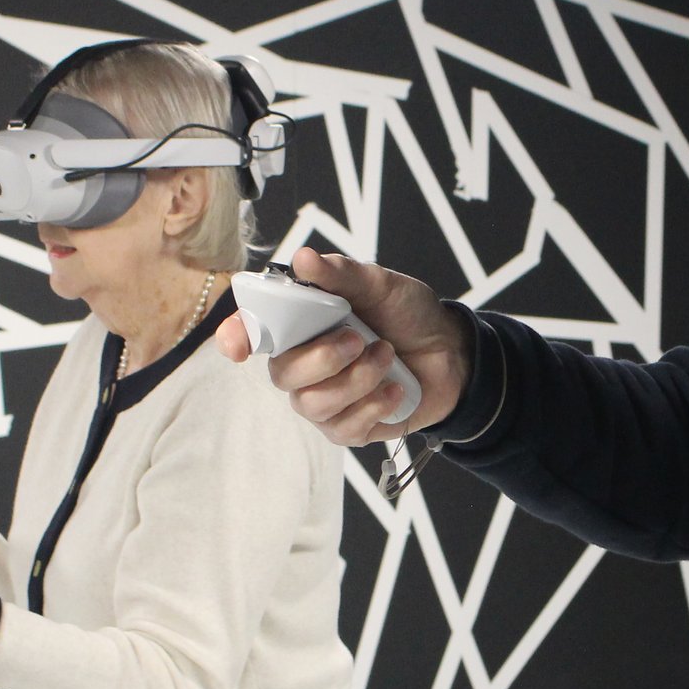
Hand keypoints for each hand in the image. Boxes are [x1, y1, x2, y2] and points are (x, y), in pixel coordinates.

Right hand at [212, 246, 470, 444]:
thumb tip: (304, 259)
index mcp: (300, 324)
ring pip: (313, 404)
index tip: (238, 347)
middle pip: (282, 374)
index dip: (237, 338)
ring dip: (357, 380)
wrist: (450, 351)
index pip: (252, 333)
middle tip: (359, 339)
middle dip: (322, 359)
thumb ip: (343, 275)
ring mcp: (323, 399)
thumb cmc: (407, 314)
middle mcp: (303, 364)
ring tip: (387, 355)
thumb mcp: (381, 285)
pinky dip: (373, 407)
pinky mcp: (347, 427)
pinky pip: (342, 429)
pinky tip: (395, 389)